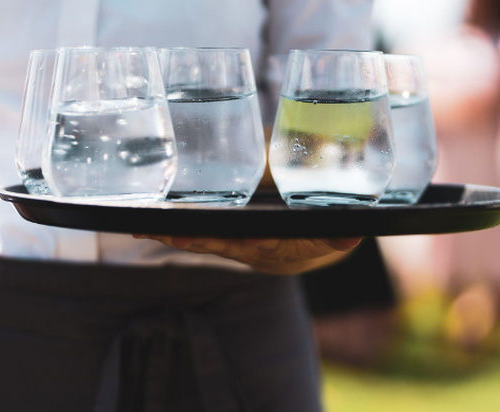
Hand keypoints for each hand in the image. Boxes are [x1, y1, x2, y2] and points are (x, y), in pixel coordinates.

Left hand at [132, 235, 361, 274]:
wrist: (306, 248)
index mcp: (282, 247)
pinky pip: (199, 238)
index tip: (248, 239)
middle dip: (202, 240)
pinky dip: (174, 233)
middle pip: (227, 245)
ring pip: (207, 242)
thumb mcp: (330, 230)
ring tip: (148, 229)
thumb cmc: (318, 230)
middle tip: (175, 235)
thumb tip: (352, 235)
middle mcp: (255, 251)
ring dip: (178, 236)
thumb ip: (336, 231)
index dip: (257, 242)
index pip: (269, 244)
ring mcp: (238, 247)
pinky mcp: (226, 240)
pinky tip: (146, 227)